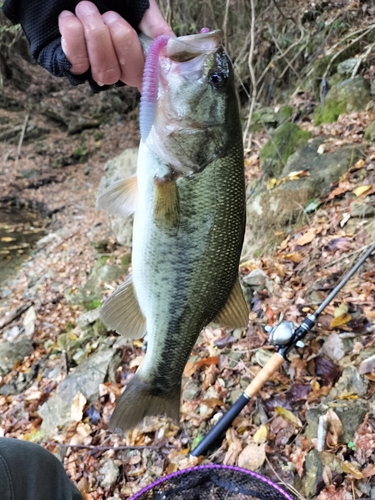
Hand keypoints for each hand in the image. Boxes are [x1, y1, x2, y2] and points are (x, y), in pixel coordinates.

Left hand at [58, 0, 173, 89]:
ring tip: (87, 8)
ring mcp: (94, 68)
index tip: (157, 59)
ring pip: (105, 73)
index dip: (156, 75)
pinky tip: (70, 17)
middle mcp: (118, 66)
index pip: (152, 78)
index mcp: (137, 52)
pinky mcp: (68, 66)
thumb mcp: (138, 2)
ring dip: (96, 35)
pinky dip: (74, 38)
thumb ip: (154, 23)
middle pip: (131, 76)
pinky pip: (78, 65)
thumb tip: (171, 46)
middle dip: (122, 41)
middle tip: (110, 14)